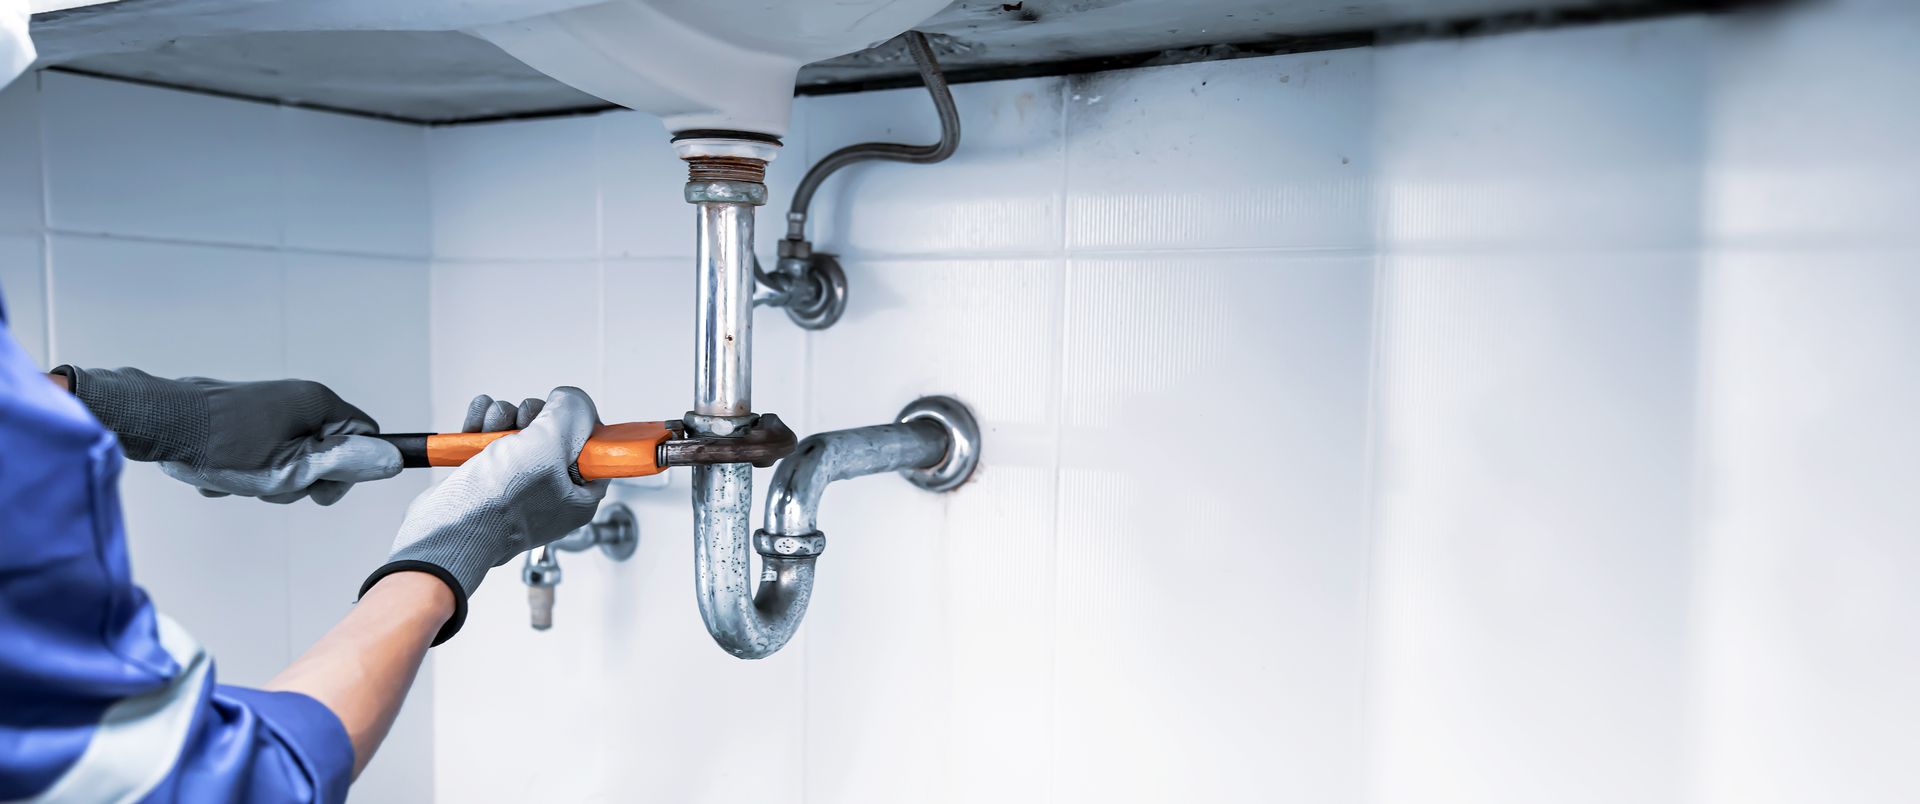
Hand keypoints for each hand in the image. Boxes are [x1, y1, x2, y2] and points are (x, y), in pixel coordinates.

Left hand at [55, 366, 400, 504]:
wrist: (160, 423)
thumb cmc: (221, 445)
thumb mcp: (292, 468)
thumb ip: (345, 465)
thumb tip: (392, 459)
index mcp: (318, 403)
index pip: (366, 436)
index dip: (350, 471)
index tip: (319, 489)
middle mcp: (298, 398)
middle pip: (327, 450)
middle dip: (301, 479)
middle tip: (270, 484)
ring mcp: (269, 405)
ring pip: (291, 456)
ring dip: (269, 478)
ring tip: (239, 478)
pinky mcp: (243, 416)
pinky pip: (261, 451)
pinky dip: (246, 468)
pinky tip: (222, 472)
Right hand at [363, 387, 607, 643]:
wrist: (446, 529)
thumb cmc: (499, 504)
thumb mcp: (550, 447)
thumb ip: (571, 414)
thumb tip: (571, 398)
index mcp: (580, 494)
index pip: (594, 448)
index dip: (577, 424)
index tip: (560, 415)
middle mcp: (551, 490)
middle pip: (553, 432)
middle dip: (531, 417)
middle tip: (522, 426)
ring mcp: (517, 484)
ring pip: (518, 430)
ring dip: (502, 418)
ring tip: (489, 430)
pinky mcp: (487, 477)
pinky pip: (490, 437)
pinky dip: (481, 425)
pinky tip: (473, 427)